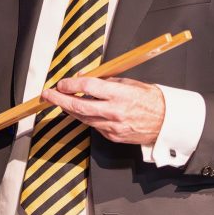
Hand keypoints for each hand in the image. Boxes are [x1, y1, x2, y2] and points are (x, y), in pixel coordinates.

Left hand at [40, 76, 164, 144]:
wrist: (167, 122)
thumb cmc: (150, 99)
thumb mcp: (129, 83)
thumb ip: (106, 81)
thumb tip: (85, 78)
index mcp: (119, 94)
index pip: (88, 88)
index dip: (71, 85)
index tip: (61, 83)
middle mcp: (114, 112)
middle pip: (79, 106)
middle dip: (59, 100)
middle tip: (47, 95)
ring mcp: (113, 126)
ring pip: (83, 118)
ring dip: (69, 110)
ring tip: (58, 101)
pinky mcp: (113, 136)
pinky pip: (94, 126)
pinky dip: (85, 118)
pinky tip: (80, 111)